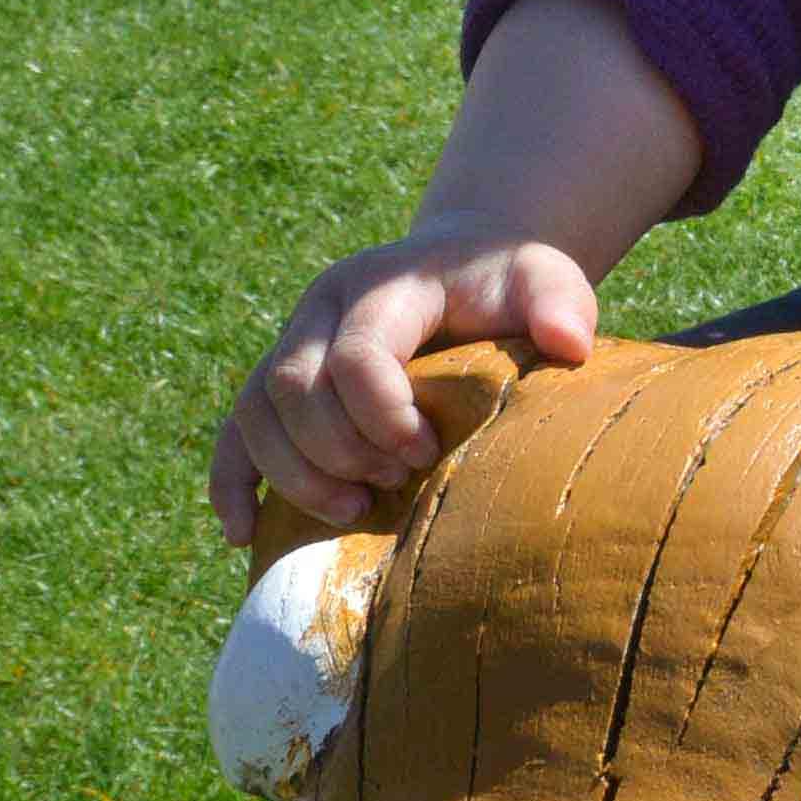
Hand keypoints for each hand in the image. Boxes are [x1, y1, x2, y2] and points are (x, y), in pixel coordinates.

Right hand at [217, 229, 602, 543]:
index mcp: (379, 285)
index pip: (355, 356)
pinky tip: (243, 534)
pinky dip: (232, 483)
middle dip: (341, 451)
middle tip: (399, 483)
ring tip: (357, 512)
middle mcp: (318, 309)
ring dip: (295, 476)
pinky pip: (233, 431)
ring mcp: (290, 343)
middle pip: (292, 390)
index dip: (385, 416)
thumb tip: (568, 345)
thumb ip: (560, 303)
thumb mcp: (545, 278)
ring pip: (254, 415)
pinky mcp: (276, 381)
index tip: (430, 452)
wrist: (463, 266)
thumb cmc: (507, 283)